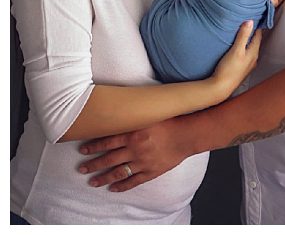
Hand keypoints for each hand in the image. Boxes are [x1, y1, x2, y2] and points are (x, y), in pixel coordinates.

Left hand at [78, 116, 192, 191]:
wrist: (189, 134)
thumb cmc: (172, 121)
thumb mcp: (151, 114)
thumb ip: (135, 115)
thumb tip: (120, 109)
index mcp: (133, 133)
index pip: (107, 141)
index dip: (94, 146)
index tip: (83, 150)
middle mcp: (135, 149)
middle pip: (108, 159)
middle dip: (93, 164)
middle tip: (82, 168)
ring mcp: (143, 162)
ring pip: (118, 172)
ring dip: (103, 177)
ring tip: (92, 182)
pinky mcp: (151, 171)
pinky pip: (133, 181)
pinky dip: (122, 186)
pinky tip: (113, 188)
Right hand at [210, 20, 261, 96]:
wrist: (220, 88)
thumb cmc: (229, 69)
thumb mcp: (236, 50)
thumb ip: (243, 36)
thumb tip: (250, 21)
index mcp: (254, 53)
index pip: (258, 36)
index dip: (257, 26)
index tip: (255, 17)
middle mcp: (253, 59)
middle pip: (255, 42)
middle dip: (253, 33)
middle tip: (249, 23)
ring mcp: (248, 65)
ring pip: (250, 49)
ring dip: (248, 41)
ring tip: (244, 33)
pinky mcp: (241, 69)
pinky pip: (245, 55)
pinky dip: (244, 49)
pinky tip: (239, 48)